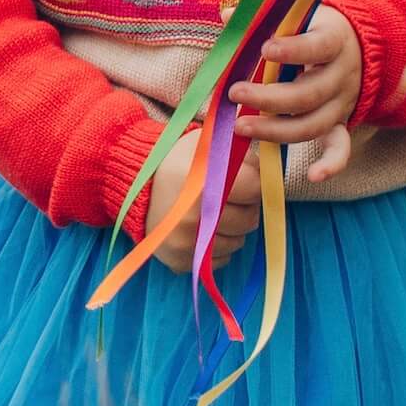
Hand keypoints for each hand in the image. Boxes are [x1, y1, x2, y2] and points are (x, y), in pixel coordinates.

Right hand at [148, 123, 262, 273]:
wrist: (136, 186)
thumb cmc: (178, 162)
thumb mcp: (206, 144)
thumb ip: (238, 152)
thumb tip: (269, 166)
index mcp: (202, 183)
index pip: (254, 189)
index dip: (253, 183)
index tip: (243, 180)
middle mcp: (193, 218)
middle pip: (249, 220)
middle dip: (246, 207)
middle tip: (230, 197)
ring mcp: (186, 243)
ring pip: (237, 242)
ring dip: (233, 228)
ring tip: (216, 212)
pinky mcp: (180, 261)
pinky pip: (220, 260)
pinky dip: (218, 246)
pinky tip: (204, 229)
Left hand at [227, 4, 362, 184]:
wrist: (356, 46)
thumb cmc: (312, 29)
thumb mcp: (296, 15)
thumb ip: (263, 17)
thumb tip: (227, 16)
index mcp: (334, 40)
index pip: (318, 46)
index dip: (293, 49)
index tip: (265, 48)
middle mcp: (341, 74)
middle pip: (309, 93)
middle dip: (270, 98)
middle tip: (235, 92)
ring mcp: (341, 102)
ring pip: (314, 124)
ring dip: (276, 130)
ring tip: (240, 127)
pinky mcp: (339, 123)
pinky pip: (340, 148)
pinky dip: (331, 165)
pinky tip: (313, 177)